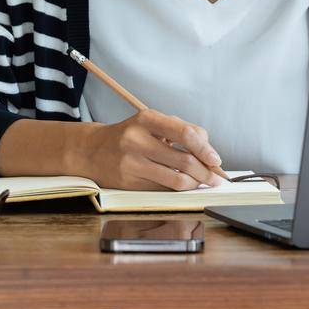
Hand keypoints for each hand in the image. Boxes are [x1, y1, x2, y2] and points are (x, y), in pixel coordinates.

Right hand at [73, 109, 228, 190]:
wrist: (92, 150)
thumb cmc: (130, 135)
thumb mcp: (152, 122)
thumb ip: (181, 130)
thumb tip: (208, 150)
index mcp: (147, 118)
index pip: (185, 134)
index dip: (205, 149)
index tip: (216, 160)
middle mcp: (137, 140)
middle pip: (184, 160)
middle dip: (206, 172)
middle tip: (216, 177)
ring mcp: (132, 163)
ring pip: (176, 180)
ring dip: (195, 184)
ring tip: (202, 182)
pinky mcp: (129, 182)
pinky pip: (163, 189)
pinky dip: (179, 189)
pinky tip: (183, 185)